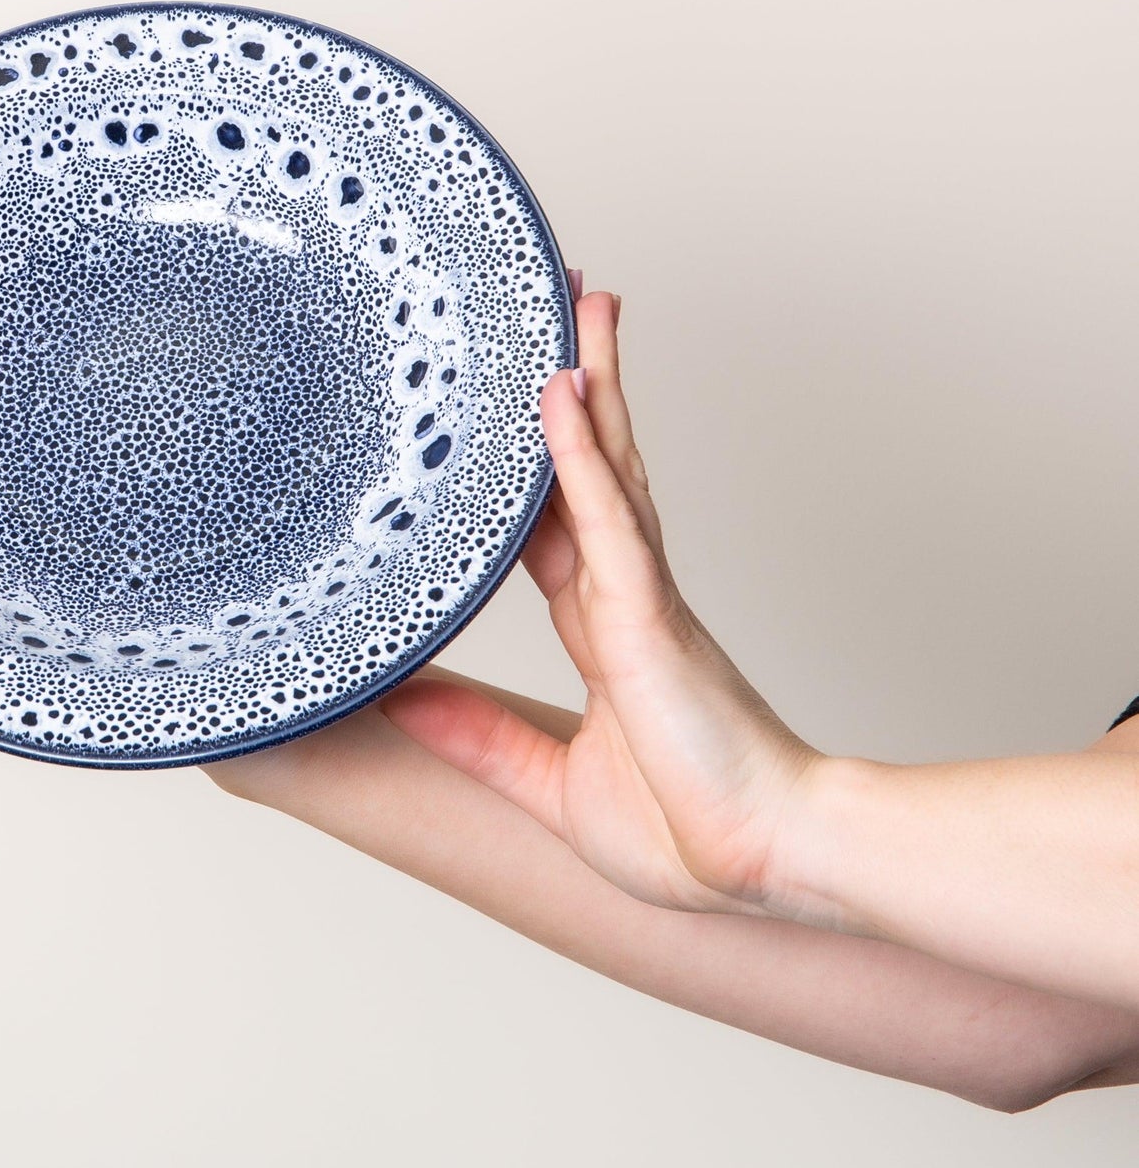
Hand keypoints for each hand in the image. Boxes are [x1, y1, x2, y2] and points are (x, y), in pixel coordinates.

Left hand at [378, 289, 820, 918]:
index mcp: (604, 630)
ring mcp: (640, 597)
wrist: (769, 866)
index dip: (532, 461)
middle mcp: (624, 595)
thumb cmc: (689, 832)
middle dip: (575, 385)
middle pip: (589, 467)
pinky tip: (558, 395)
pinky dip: (578, 455)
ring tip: (573, 301)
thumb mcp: (547, 784)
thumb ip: (476, 737)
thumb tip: (399, 697)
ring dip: (588, 381)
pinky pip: (607, 520)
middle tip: (554, 307)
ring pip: (606, 467)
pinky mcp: (649, 616)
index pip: (550, 524)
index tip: (511, 407)